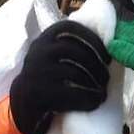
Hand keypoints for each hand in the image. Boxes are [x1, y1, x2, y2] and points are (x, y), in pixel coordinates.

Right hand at [9, 19, 110, 133]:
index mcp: (45, 38)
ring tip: (102, 92)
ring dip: (94, 83)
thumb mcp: (54, 57)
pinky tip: (95, 101)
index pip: (70, 28)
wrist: (22, 105)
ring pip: (74, 72)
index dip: (92, 39)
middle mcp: (38, 51)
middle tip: (106, 78)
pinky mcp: (38, 93)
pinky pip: (70, 94)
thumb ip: (71, 47)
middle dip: (96, 65)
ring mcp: (36, 72)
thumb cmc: (48, 79)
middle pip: (75, 51)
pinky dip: (87, 98)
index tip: (106, 55)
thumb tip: (111, 44)